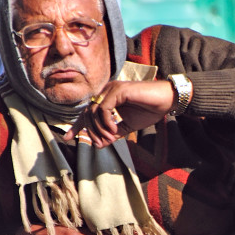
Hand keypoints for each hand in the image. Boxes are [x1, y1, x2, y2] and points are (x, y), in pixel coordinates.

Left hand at [63, 80, 177, 147]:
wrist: (166, 101)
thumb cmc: (150, 110)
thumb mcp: (128, 126)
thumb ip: (113, 133)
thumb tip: (98, 144)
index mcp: (107, 99)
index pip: (87, 112)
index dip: (77, 125)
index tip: (68, 138)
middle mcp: (107, 92)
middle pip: (87, 113)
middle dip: (89, 131)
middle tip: (99, 144)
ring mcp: (112, 89)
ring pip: (94, 112)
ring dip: (99, 129)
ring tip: (111, 139)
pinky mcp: (119, 90)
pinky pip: (104, 108)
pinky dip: (106, 122)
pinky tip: (115, 130)